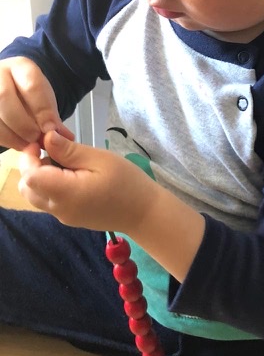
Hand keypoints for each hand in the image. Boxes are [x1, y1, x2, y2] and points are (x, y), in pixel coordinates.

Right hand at [0, 57, 73, 149]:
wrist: (8, 87)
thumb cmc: (27, 94)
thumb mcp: (43, 99)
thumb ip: (52, 117)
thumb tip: (65, 137)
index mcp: (20, 66)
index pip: (31, 85)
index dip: (42, 110)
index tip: (50, 130)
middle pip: (4, 97)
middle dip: (23, 123)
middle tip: (36, 139)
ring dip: (11, 135)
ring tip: (27, 145)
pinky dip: (3, 139)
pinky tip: (15, 144)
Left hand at [18, 130, 157, 232]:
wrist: (144, 213)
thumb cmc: (127, 182)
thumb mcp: (100, 159)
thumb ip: (70, 151)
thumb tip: (46, 138)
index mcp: (66, 193)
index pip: (29, 176)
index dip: (30, 156)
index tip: (45, 141)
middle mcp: (58, 208)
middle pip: (27, 187)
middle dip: (33, 165)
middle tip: (56, 149)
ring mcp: (63, 216)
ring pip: (35, 195)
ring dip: (41, 176)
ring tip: (66, 161)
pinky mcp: (69, 217)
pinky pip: (48, 200)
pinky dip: (51, 185)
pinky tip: (74, 174)